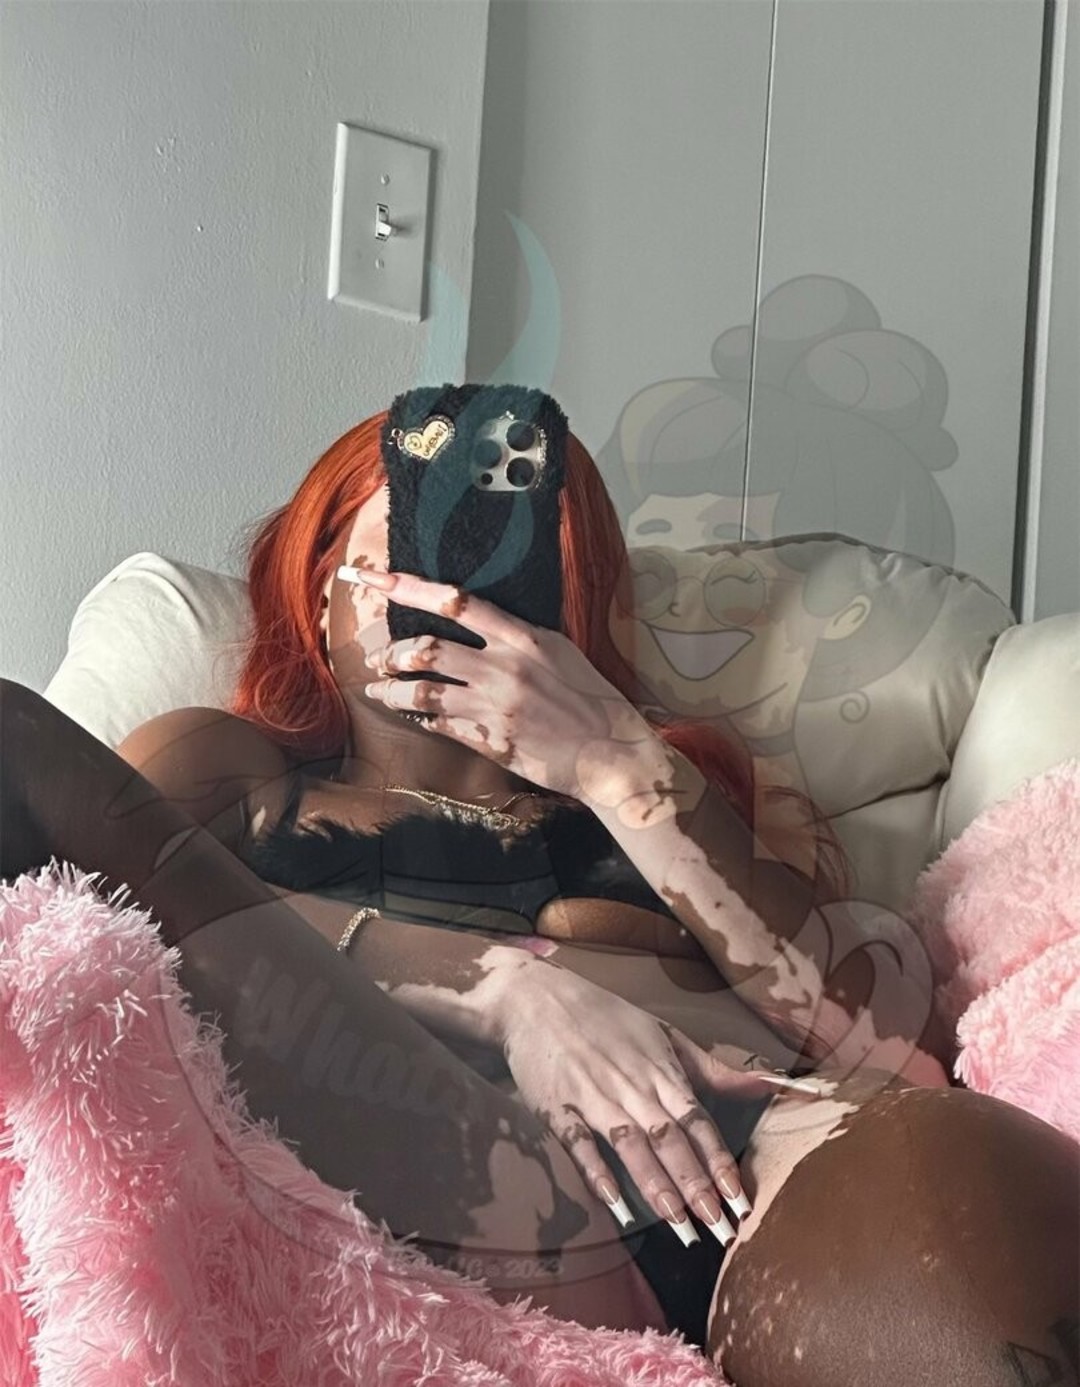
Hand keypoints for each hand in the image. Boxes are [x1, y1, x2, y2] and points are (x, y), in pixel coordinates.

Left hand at [346, 566, 655, 802]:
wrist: (613, 753)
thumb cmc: (591, 699)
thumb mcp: (559, 652)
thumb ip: (518, 637)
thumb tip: (480, 624)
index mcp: (523, 638)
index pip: (456, 602)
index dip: (409, 588)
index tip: (376, 580)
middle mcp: (505, 668)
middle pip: (426, 649)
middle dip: (391, 654)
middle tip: (378, 659)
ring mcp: (495, 707)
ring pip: (421, 692)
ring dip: (391, 692)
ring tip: (379, 692)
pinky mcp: (491, 741)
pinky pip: (440, 726)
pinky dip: (423, 721)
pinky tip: (420, 720)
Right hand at [490, 958, 783, 1244]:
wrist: (536, 998)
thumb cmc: (606, 1018)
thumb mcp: (663, 1034)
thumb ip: (712, 1068)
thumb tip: (770, 1082)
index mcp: (661, 1071)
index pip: (697, 1122)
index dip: (720, 1162)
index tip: (741, 1201)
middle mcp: (632, 1086)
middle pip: (670, 1139)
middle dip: (697, 1185)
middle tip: (720, 1229)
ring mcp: (594, 1096)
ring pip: (630, 1143)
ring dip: (656, 1185)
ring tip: (680, 1224)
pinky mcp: (558, 1106)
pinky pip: (579, 1143)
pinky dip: (596, 1171)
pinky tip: (614, 1204)